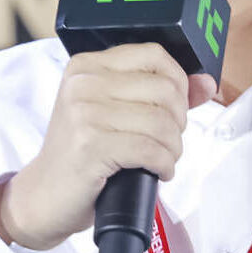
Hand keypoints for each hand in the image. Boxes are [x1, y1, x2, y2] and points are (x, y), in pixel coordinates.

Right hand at [0, 45, 216, 250]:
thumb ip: (160, 94)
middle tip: (167, 142)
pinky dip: (163, 165)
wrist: (43, 197)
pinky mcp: (90, 144)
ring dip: (173, 149)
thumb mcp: (114, 114)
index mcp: (87, 66)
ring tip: (162, 160)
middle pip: (164, 90)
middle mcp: (83, 83)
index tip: (177, 109)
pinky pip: (150, 150)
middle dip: (178, 122)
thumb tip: (208, 82)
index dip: (179, 82)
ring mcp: (84, 112)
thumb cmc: (82, 155)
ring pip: (161, 122)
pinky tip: (156, 172)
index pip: (154, 55)